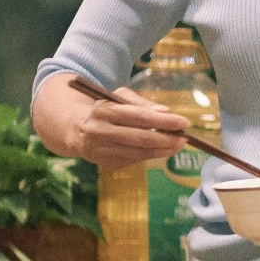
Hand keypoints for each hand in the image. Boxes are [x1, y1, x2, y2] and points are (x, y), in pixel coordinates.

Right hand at [71, 87, 188, 170]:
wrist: (75, 129)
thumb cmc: (105, 109)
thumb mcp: (118, 98)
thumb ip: (142, 104)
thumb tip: (166, 111)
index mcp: (104, 110)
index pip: (139, 117)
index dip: (164, 121)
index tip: (184, 122)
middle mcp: (100, 131)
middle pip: (141, 138)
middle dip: (167, 139)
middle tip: (184, 138)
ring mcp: (101, 150)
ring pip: (139, 153)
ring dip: (162, 150)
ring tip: (177, 145)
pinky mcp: (105, 163)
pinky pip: (133, 160)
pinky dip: (150, 155)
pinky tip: (162, 150)